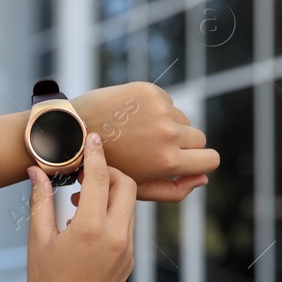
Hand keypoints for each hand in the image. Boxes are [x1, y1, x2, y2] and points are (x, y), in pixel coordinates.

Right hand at [26, 134, 136, 281]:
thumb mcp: (37, 240)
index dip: (96, 153)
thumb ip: (40, 201)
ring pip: (130, 205)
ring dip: (110, 193)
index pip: (100, 177)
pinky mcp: (131, 258)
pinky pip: (128, 224)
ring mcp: (128, 248)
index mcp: (91, 228)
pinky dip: (113, 213)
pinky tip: (88, 221)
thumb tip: (37, 171)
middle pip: (126, 185)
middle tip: (84, 172)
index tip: (92, 137)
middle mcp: (117, 236)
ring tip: (79, 199)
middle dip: (109, 171)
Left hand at [73, 82, 217, 201]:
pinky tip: (133, 118)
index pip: (211, 159)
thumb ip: (175, 190)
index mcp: (167, 161)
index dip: (203, 162)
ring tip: (140, 134)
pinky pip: (168, 103)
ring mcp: (160, 110)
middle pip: (200, 138)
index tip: (190, 161)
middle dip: (184, 145)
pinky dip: (156, 110)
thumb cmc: (106, 165)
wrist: (71, 132)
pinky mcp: (150, 91)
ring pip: (183, 120)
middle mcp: (168, 134)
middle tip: (157, 149)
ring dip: (169, 126)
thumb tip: (203, 179)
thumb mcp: (138, 188)